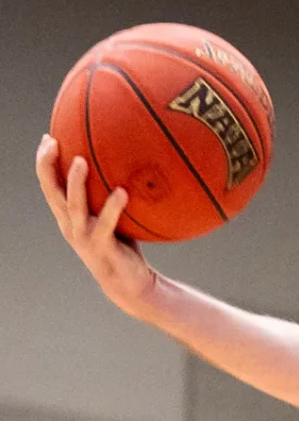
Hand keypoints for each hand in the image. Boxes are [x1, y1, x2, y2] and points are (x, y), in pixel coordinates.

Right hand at [36, 134, 157, 314]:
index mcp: (69, 217)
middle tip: (52, 142)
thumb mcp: (113, 217)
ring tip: (80, 160)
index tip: (48, 137)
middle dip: (47, 166)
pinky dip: (113, 207)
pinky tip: (122, 192)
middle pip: (52, 192)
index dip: (45, 163)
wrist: (129, 283)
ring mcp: (84, 237)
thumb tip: (131, 163)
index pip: (50, 186)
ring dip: (75, 182)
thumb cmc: (123, 244)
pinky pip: (106, 224)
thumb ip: (112, 195)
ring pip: (73, 205)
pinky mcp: (101, 247)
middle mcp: (70, 225)